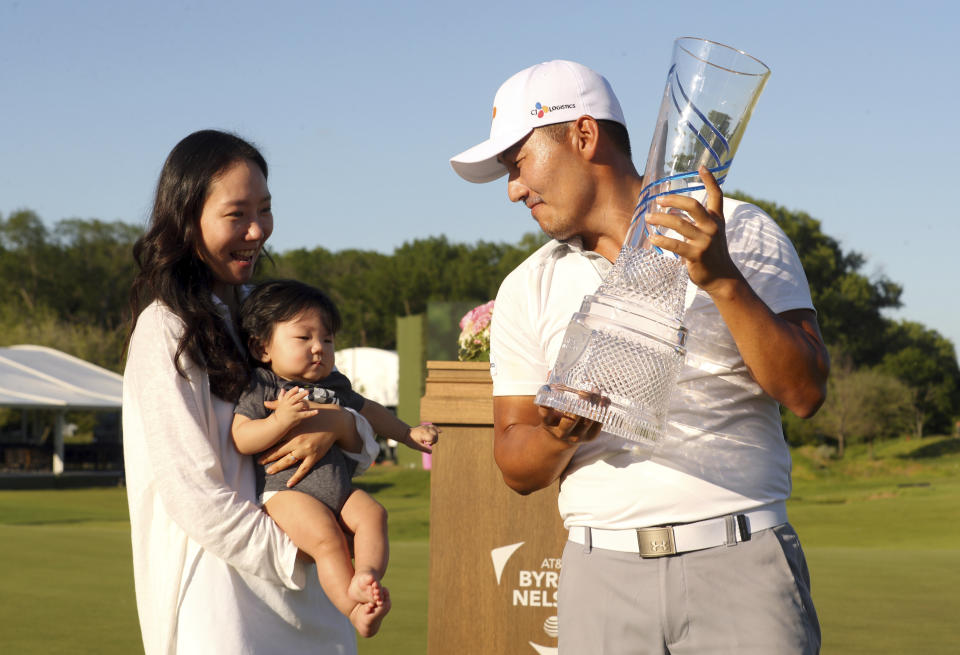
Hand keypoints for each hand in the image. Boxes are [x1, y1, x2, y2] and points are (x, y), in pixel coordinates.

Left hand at [259, 406, 354, 486]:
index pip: (274, 439)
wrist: (334, 421)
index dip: (264, 444)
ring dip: (277, 467)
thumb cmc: (316, 411)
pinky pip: (303, 470)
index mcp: (292, 429)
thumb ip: (280, 405)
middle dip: (267, 458)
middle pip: (278, 452)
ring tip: (269, 472)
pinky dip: (296, 478)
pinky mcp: (314, 456)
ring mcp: (306, 450)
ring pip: (288, 462)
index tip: (256, 448)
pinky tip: (289, 484)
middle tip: (258, 463)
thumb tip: (265, 402)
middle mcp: (297, 441)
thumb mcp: (298, 406)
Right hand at [269, 387, 317, 432]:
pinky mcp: (296, 417)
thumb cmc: (279, 414)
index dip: (293, 390)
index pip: (289, 394)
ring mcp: (292, 411)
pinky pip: (305, 414)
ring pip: (301, 404)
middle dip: (301, 394)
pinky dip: (311, 413)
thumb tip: (283, 389)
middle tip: (307, 391)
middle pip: (295, 398)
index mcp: (284, 402)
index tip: (297, 387)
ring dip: (306, 404)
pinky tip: (317, 411)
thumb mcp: (279, 404)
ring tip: (307, 407)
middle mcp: (288, 405)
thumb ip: (282, 396)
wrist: (277, 424)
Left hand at [408, 422, 439, 452]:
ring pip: (435, 430)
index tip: (426, 444)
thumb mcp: (417, 446)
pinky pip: (434, 426)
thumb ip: (424, 449)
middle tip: (427, 443)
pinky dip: (437, 429)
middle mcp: (425, 429)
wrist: (406, 433)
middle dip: (434, 440)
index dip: (431, 442)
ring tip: (430, 439)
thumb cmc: (411, 441)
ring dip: (435, 436)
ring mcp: (426, 427)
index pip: (433, 438)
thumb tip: (431, 452)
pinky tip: (440, 432)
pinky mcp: (426, 426)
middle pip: (435, 434)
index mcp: (423, 434)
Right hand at [535, 386, 606, 443]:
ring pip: (587, 421)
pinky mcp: (590, 437)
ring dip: (593, 405)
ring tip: (596, 392)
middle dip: (578, 406)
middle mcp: (561, 431)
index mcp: (548, 423)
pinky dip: (603, 411)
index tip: (554, 391)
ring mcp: (576, 436)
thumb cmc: (555, 417)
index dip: (549, 404)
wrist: (561, 439)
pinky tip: (604, 400)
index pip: (546, 414)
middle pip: (570, 420)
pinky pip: (598, 425)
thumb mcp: (549, 407)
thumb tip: (551, 371)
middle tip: (583, 392)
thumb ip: (550, 391)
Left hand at [645, 166, 741, 295]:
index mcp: (716, 219)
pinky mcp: (696, 255)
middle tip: (659, 200)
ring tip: (649, 218)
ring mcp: (705, 241)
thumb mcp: (710, 234)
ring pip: (679, 224)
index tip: (701, 167)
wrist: (722, 278)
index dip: (710, 180)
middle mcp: (712, 227)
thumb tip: (670, 210)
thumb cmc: (711, 254)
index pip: (716, 195)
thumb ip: (696, 222)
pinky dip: (661, 240)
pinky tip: (652, 238)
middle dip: (673, 199)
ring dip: (661, 219)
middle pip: (692, 205)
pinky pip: (675, 244)